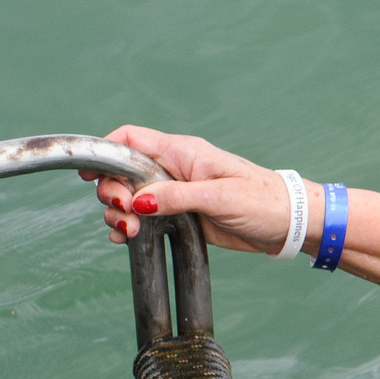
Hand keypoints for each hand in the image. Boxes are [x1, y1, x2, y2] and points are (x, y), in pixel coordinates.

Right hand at [82, 126, 304, 254]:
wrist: (290, 223)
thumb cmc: (264, 200)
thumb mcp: (219, 197)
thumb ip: (176, 197)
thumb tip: (138, 200)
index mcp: (183, 153)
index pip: (130, 140)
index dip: (104, 152)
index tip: (90, 174)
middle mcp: (175, 170)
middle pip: (122, 172)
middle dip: (112, 191)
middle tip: (125, 212)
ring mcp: (175, 193)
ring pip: (129, 197)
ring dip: (119, 213)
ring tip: (129, 231)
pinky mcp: (180, 216)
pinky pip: (144, 218)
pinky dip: (130, 227)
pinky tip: (126, 239)